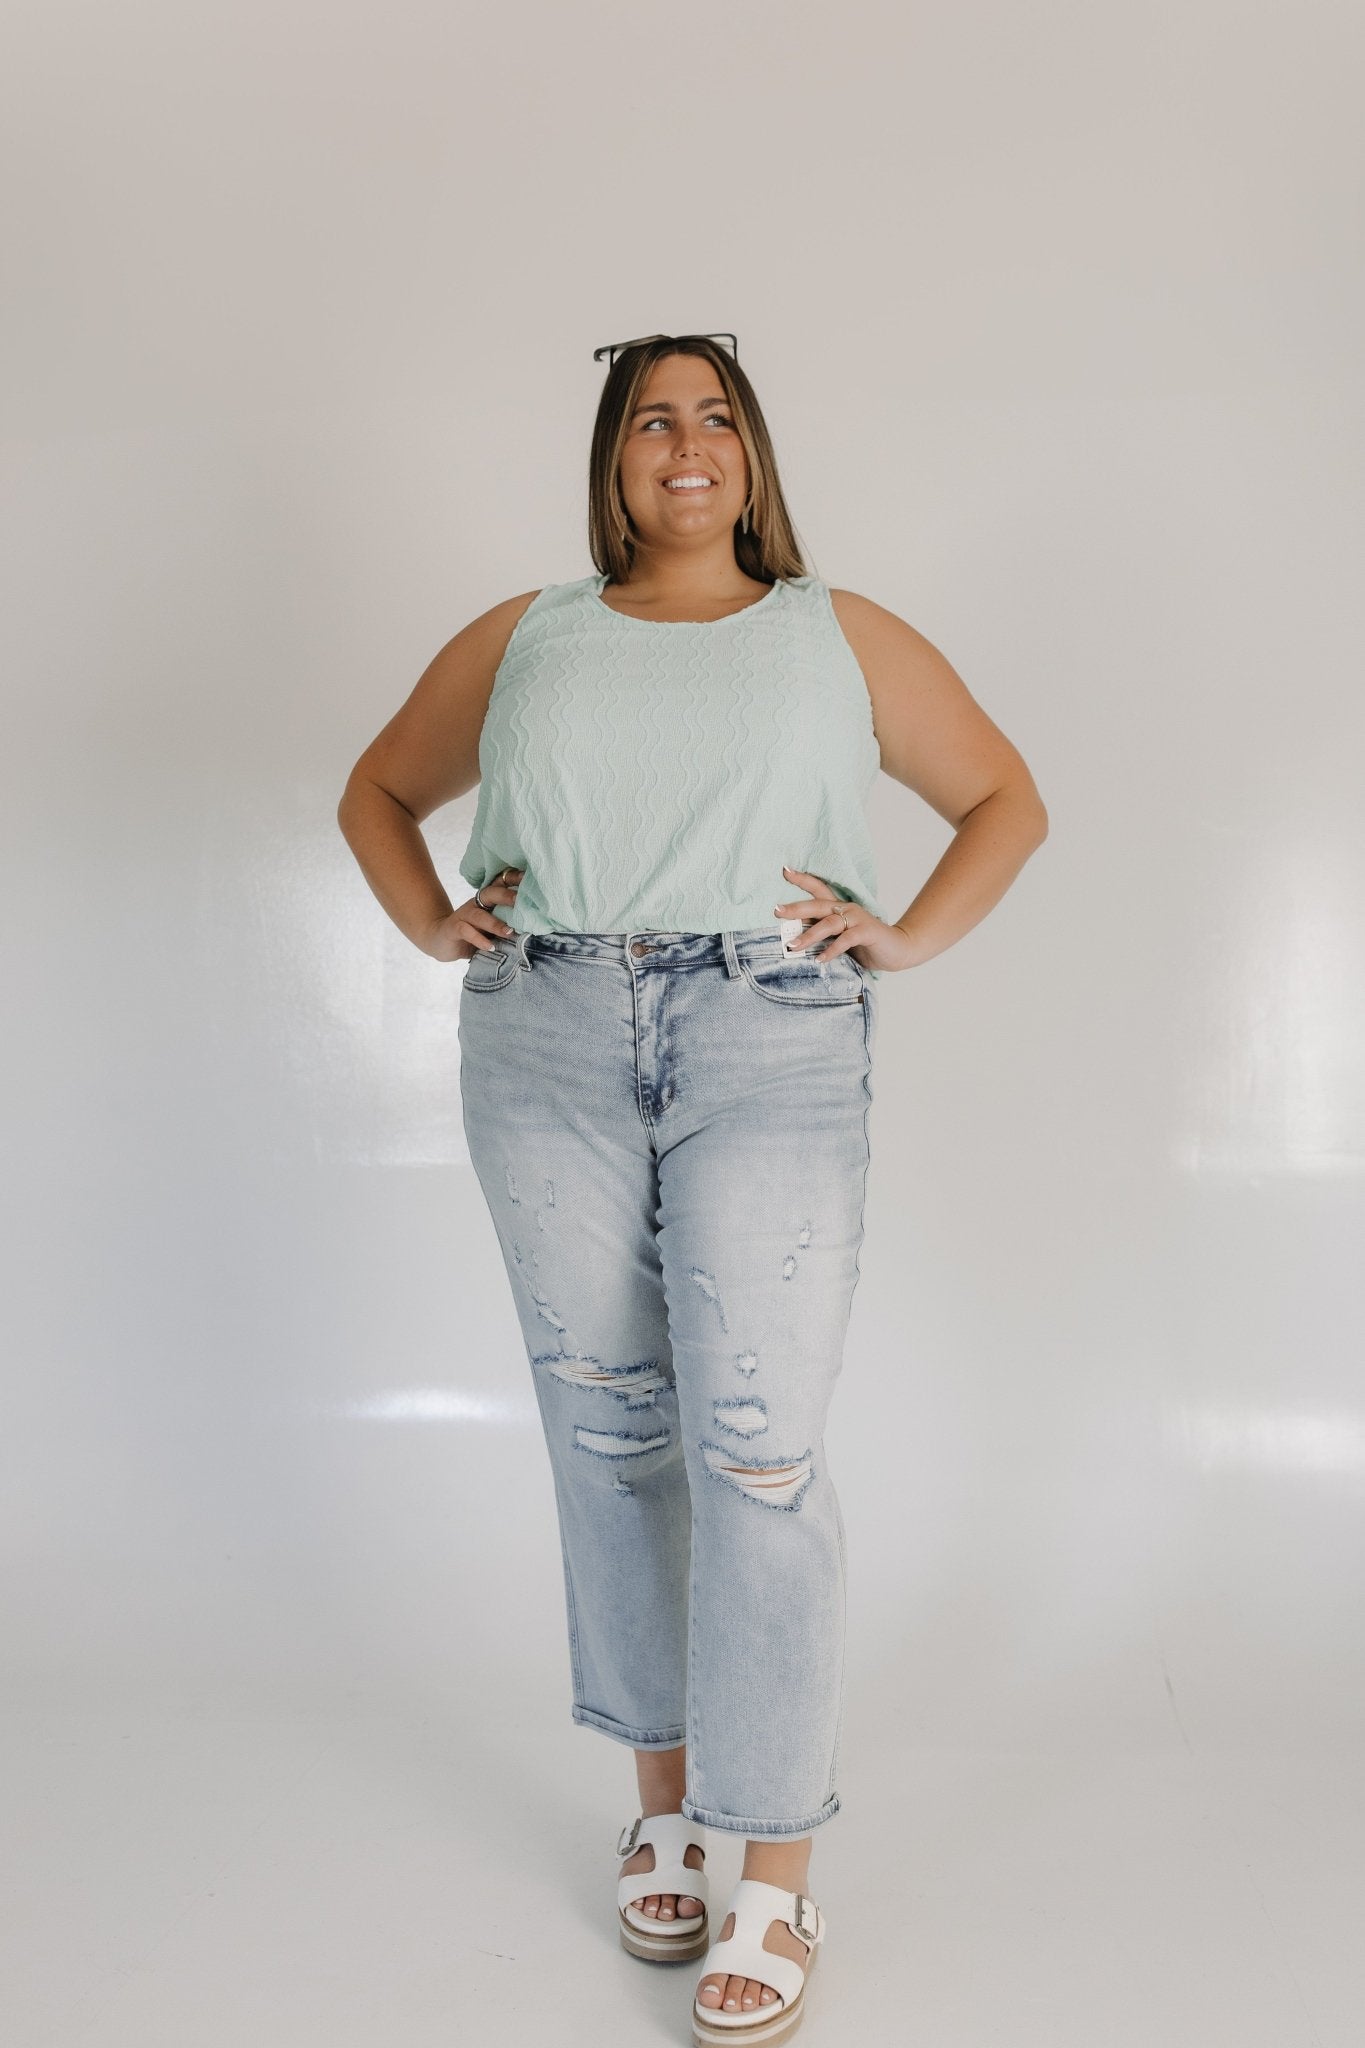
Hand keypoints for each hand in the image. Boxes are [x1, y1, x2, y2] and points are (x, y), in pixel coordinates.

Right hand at [426, 868, 524, 961]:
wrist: (440, 941)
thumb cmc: (472, 934)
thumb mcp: (491, 928)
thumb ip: (507, 924)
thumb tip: (536, 927)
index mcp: (486, 901)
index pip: (500, 884)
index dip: (513, 879)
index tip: (528, 879)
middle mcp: (475, 904)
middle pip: (490, 894)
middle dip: (506, 896)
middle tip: (520, 902)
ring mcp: (463, 915)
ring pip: (479, 916)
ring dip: (495, 924)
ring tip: (509, 933)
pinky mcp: (453, 928)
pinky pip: (466, 931)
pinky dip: (479, 939)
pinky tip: (490, 947)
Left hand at [774, 865, 916, 972]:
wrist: (898, 950)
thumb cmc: (865, 944)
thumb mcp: (839, 938)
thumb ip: (822, 934)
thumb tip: (792, 939)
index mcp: (839, 907)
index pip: (818, 888)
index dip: (802, 879)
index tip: (784, 871)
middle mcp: (846, 909)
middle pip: (817, 905)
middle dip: (796, 908)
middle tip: (776, 911)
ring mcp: (858, 919)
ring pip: (829, 924)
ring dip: (809, 935)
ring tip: (793, 946)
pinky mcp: (867, 932)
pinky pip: (846, 939)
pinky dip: (832, 950)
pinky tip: (820, 959)